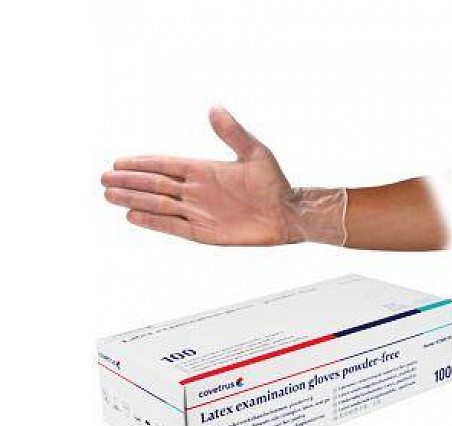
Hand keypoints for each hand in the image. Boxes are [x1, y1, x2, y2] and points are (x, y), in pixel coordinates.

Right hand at [102, 107, 299, 245]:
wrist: (286, 215)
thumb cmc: (274, 183)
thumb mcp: (255, 152)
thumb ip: (232, 133)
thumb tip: (214, 107)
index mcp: (204, 170)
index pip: (165, 164)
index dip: (142, 163)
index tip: (119, 161)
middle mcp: (196, 190)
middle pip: (155, 184)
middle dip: (130, 181)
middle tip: (104, 178)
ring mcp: (199, 212)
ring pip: (158, 204)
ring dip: (134, 199)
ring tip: (109, 195)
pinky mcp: (204, 232)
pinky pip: (174, 226)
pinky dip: (153, 221)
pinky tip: (133, 216)